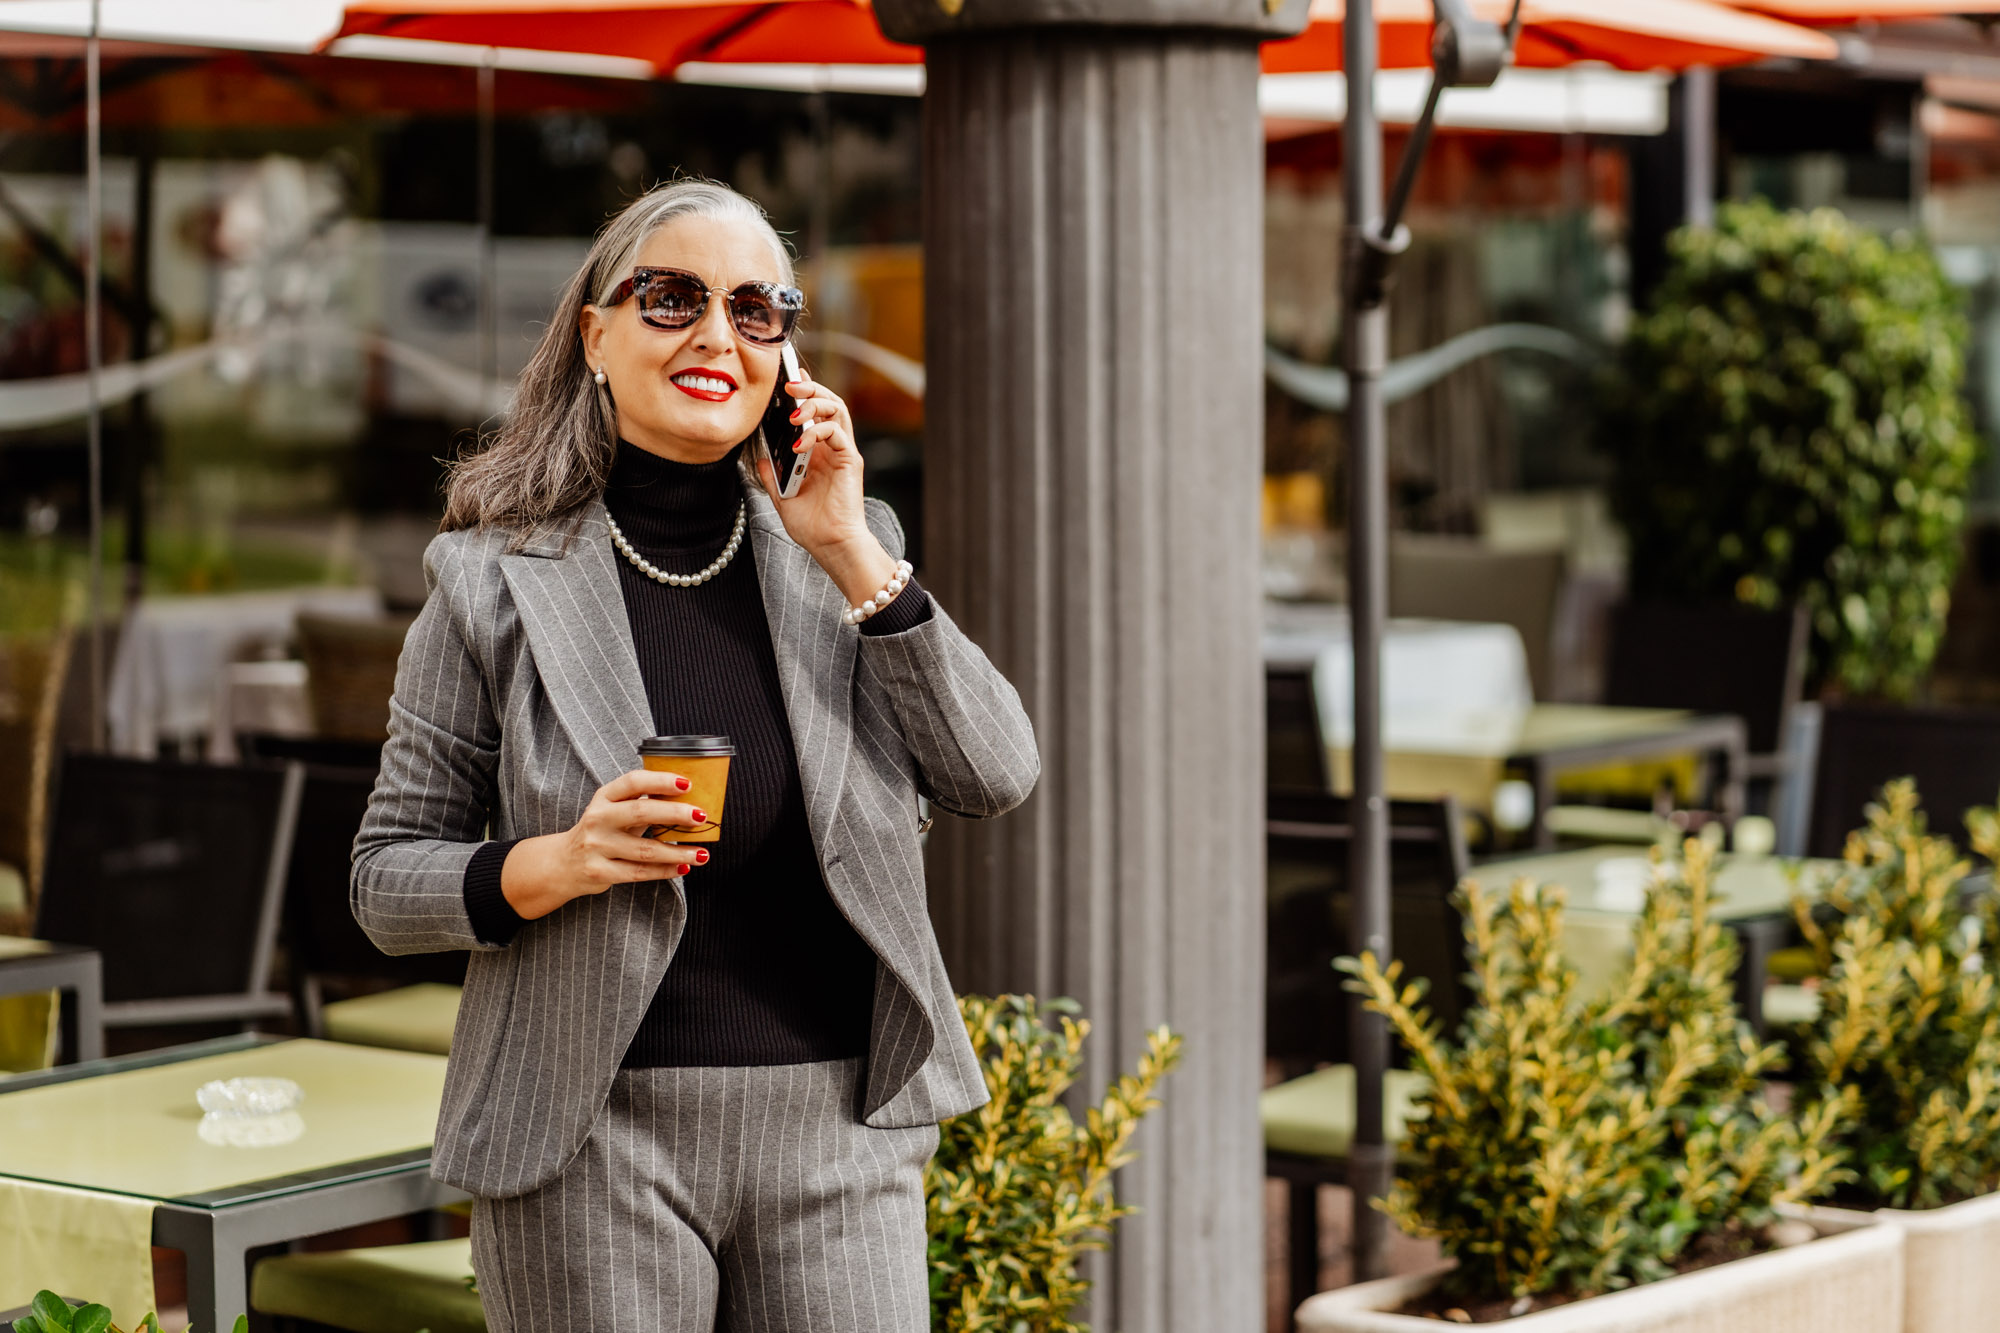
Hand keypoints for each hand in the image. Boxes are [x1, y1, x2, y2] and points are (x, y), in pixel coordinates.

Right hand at [500, 768, 708, 920]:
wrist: (562, 864)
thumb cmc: (600, 832)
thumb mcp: (613, 810)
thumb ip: (642, 803)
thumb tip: (688, 798)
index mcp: (604, 797)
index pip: (633, 782)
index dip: (660, 780)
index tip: (686, 784)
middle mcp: (598, 819)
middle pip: (640, 813)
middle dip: (675, 813)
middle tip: (701, 817)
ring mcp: (596, 846)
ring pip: (645, 850)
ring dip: (678, 852)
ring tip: (702, 853)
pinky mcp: (600, 872)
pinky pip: (639, 873)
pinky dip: (665, 871)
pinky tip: (683, 867)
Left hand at [753, 374, 899, 605]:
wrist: (831, 546)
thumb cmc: (812, 526)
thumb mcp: (782, 498)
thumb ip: (772, 476)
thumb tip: (759, 457)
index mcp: (818, 453)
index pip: (814, 412)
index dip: (804, 393)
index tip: (787, 381)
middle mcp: (832, 448)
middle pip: (828, 403)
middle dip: (809, 388)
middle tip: (790, 385)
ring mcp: (842, 453)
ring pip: (837, 410)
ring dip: (815, 403)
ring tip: (794, 411)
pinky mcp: (849, 461)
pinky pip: (837, 433)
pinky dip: (817, 432)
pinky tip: (799, 443)